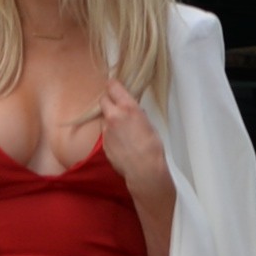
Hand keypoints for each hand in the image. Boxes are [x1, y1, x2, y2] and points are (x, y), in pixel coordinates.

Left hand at [92, 75, 171, 206]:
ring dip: (110, 120)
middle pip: (103, 100)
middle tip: (117, 106)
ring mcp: (106, 130)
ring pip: (104, 118)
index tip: (114, 86)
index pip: (113, 86)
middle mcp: (113, 116)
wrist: (144, 169)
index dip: (113, 85)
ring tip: (123, 130)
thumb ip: (136, 113)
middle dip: (109, 101)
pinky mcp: (103, 144)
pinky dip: (111, 135)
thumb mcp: (148, 123)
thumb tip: (132, 110)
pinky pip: (105, 134)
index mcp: (127, 107)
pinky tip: (122, 143)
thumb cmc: (152, 146)